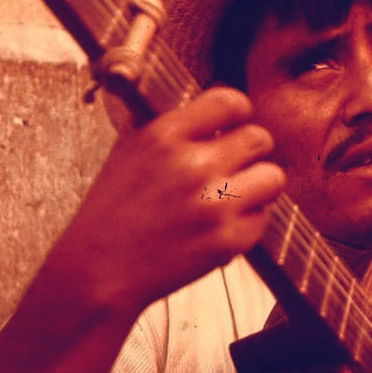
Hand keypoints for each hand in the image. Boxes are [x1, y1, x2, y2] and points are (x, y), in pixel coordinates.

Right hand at [56, 85, 285, 319]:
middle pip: (260, 139)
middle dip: (252, 150)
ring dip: (258, 185)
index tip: (235, 124)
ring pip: (273, 177)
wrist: (98, 271)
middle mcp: (193, 164)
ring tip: (236, 194)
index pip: (230, 102)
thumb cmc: (112, 211)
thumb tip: (208, 109)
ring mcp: (213, 204)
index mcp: (165, 135)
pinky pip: (263, 218)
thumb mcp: (128, 151)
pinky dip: (247, 222)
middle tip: (238, 165)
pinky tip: (221, 226)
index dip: (239, 112)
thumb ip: (169, 126)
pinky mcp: (227, 241)